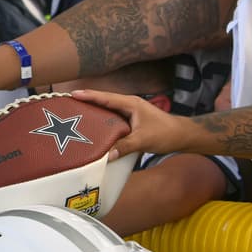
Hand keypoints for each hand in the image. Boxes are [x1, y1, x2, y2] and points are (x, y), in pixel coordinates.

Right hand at [70, 89, 187, 159]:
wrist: (184, 136)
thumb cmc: (166, 134)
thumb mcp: (144, 140)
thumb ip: (124, 146)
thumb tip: (105, 156)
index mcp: (130, 103)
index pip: (105, 98)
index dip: (88, 96)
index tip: (72, 94)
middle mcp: (129, 104)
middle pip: (103, 101)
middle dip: (86, 101)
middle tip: (68, 104)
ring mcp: (130, 112)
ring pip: (107, 110)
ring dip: (93, 111)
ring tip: (76, 115)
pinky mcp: (132, 120)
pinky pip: (112, 118)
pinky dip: (102, 121)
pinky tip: (94, 128)